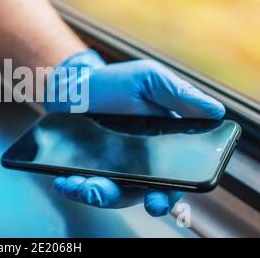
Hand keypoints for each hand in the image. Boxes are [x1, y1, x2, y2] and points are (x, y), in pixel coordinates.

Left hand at [46, 50, 224, 215]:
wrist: (77, 82)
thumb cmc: (116, 81)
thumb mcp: (149, 79)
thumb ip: (178, 94)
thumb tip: (216, 111)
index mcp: (161, 146)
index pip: (173, 179)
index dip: (169, 194)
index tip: (158, 200)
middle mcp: (137, 163)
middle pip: (138, 193)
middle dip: (125, 198)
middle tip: (107, 194)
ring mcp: (110, 167)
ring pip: (108, 192)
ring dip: (95, 193)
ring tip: (81, 185)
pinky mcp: (85, 167)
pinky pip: (82, 184)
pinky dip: (73, 185)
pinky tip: (64, 179)